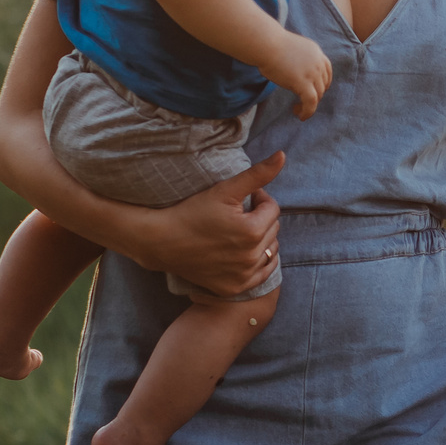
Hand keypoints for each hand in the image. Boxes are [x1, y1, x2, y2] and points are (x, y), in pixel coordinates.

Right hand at [134, 151, 283, 292]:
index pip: (272, 208)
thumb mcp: (225, 189)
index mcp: (252, 230)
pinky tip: (241, 252)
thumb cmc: (192, 212)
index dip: (257, 200)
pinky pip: (262, 274)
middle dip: (259, 219)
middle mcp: (251, 257)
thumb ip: (257, 174)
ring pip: (271, 251)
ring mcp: (244, 276)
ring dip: (261, 240)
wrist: (162, 242)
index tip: (239, 200)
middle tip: (236, 215)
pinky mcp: (235, 288)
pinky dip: (257, 263)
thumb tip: (283, 155)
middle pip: (273, 230)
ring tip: (238, 232)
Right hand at [268, 34, 333, 117]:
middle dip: (314, 95)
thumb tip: (293, 71)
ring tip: (297, 110)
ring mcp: (312, 73)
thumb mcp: (291, 49)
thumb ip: (298, 59)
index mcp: (316, 52)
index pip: (327, 71)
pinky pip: (311, 102)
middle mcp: (318, 62)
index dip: (322, 84)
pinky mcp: (303, 83)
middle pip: (323, 85)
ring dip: (309, 106)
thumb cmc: (270, 45)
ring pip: (318, 95)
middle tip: (301, 102)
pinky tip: (300, 116)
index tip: (314, 91)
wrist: (266, 43)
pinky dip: (308, 112)